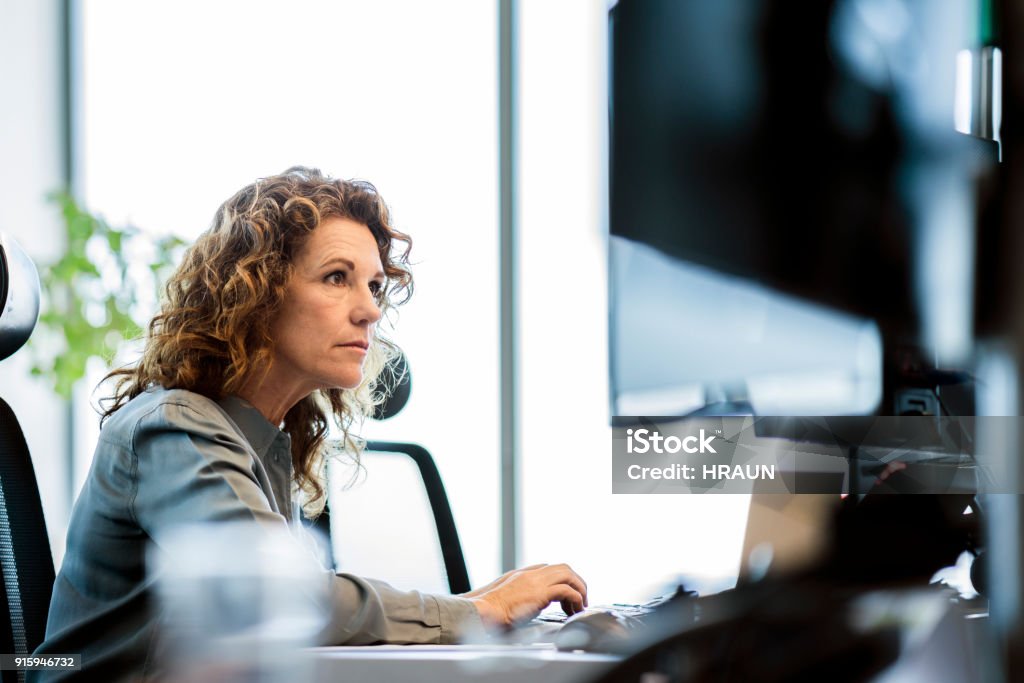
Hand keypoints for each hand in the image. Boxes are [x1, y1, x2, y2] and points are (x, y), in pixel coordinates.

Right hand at [462, 563, 587, 628]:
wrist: (483, 610)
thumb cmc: (489, 609)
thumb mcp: (502, 596)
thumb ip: (515, 595)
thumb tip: (522, 605)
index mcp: (522, 574)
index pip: (547, 568)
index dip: (560, 579)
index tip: (565, 594)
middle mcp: (531, 574)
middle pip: (562, 568)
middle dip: (576, 581)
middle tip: (579, 598)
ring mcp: (536, 581)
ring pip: (568, 575)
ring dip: (579, 589)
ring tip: (580, 605)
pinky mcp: (541, 593)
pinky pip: (567, 590)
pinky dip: (575, 599)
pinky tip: (574, 610)